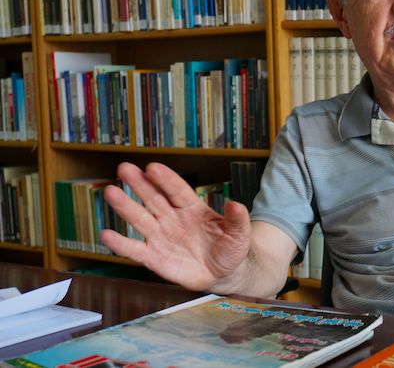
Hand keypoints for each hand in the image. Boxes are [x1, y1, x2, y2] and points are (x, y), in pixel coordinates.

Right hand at [100, 162, 251, 291]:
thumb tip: (236, 204)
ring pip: (140, 218)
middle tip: (124, 168)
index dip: (165, 179)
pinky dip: (120, 244)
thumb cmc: (230, 248)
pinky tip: (106, 235)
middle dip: (139, 184)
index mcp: (193, 209)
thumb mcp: (240, 234)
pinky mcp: (154, 257)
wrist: (224, 273)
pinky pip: (134, 250)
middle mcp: (172, 218)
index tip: (152, 167)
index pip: (177, 190)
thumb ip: (237, 220)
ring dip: (125, 206)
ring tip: (111, 192)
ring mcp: (161, 236)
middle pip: (154, 198)